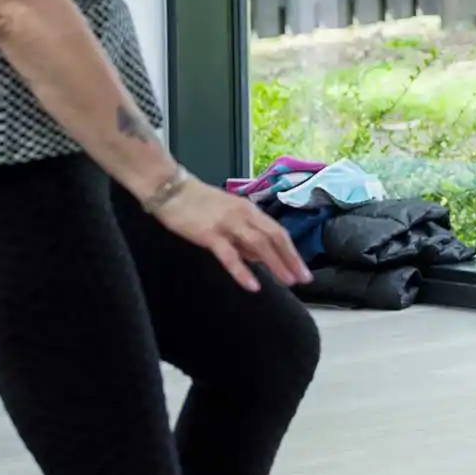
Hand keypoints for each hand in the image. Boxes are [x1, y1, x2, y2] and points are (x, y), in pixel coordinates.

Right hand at [153, 180, 313, 291]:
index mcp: (250, 210)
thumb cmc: (199, 203)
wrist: (171, 189)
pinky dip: (243, 271)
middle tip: (304, 279)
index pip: (278, 232)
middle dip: (291, 259)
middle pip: (274, 238)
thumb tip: (260, 257)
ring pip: (259, 245)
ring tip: (287, 281)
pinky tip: (253, 285)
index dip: (292, 251)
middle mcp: (244, 215)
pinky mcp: (209, 234)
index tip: (303, 268)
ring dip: (276, 264)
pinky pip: (230, 256)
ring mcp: (228, 224)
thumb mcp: (229, 215)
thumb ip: (244, 236)